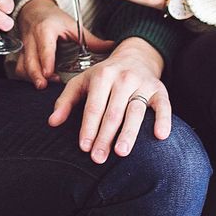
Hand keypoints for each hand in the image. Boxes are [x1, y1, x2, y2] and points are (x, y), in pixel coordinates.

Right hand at [12, 0, 114, 88]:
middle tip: (44, 85)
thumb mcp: (72, 25)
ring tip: (43, 85)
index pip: (45, 47)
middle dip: (36, 75)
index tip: (49, 73)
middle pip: (30, 60)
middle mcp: (32, 38)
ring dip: (31, 77)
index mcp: (46, 30)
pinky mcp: (20, 53)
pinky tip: (38, 82)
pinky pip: (19, 67)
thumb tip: (111, 46)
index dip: (46, 61)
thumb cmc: (54, 19)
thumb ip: (91, 39)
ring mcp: (25, 47)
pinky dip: (26, 77)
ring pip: (22, 65)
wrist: (35, 11)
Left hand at [47, 37, 172, 163]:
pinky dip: (163, 120)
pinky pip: (163, 105)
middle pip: (113, 112)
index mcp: (102, 76)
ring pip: (136, 111)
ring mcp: (143, 84)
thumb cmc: (105, 76)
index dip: (89, 128)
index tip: (84, 147)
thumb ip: (65, 102)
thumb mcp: (82, 82)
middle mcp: (123, 78)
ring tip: (121, 152)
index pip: (94, 107)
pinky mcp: (159, 89)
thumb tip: (52, 122)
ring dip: (129, 133)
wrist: (136, 56)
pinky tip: (160, 136)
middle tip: (98, 158)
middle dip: (105, 137)